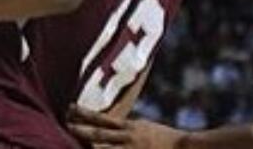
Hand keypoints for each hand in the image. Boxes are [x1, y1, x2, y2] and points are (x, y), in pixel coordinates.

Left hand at [67, 105, 187, 147]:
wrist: (185, 147)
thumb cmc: (164, 138)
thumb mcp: (142, 127)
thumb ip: (126, 127)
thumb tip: (110, 123)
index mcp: (129, 127)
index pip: (101, 118)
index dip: (84, 113)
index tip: (70, 107)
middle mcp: (128, 138)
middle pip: (99, 133)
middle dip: (81, 130)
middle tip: (67, 125)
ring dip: (92, 147)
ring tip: (75, 142)